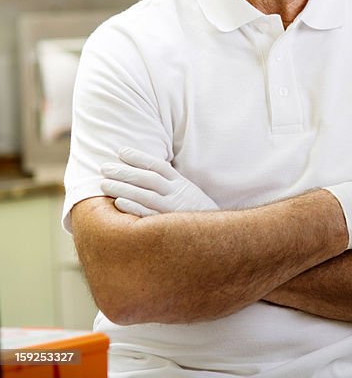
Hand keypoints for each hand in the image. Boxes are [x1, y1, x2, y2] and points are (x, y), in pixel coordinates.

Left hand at [100, 147, 217, 216]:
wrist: (215, 233)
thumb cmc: (193, 210)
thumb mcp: (187, 191)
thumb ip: (169, 182)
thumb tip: (144, 170)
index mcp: (180, 183)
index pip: (158, 165)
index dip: (139, 157)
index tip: (121, 151)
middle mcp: (176, 193)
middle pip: (148, 179)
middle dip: (125, 172)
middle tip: (104, 168)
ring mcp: (172, 208)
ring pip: (145, 195)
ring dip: (123, 188)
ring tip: (104, 184)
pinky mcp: (168, 225)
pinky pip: (149, 215)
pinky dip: (134, 208)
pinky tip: (119, 203)